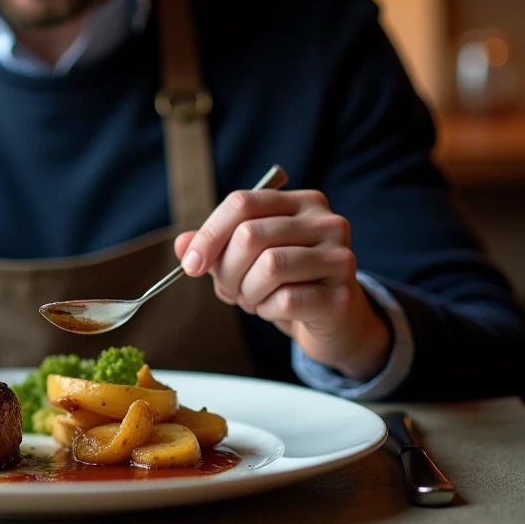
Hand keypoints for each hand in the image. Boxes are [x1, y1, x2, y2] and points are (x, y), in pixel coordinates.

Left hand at [174, 188, 390, 380]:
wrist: (334, 321)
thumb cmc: (286, 283)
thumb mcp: (246, 259)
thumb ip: (215, 247)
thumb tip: (182, 245)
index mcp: (302, 202)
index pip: (243, 202)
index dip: (209, 234)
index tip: (191, 265)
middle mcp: (326, 222)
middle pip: (251, 235)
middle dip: (226, 270)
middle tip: (229, 290)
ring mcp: (339, 257)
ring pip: (268, 267)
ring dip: (247, 292)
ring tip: (254, 300)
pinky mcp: (341, 295)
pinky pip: (284, 300)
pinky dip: (267, 310)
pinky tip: (274, 311)